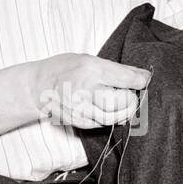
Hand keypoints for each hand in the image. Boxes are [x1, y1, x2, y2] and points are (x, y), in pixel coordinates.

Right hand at [28, 53, 151, 127]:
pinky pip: (103, 124)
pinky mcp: (79, 122)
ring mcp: (81, 109)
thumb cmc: (64, 68)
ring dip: (123, 112)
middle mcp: (86, 90)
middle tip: (131, 94)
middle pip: (123, 102)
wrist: (37, 87)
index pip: (126, 79)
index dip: (141, 80)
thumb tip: (143, 76)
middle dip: (132, 99)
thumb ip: (116, 69)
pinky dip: (110, 118)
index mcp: (90, 70)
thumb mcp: (89, 59)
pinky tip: (108, 110)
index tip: (145, 80)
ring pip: (114, 117)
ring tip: (122, 103)